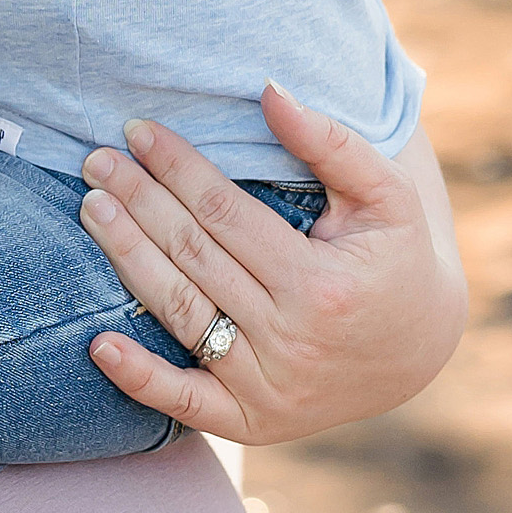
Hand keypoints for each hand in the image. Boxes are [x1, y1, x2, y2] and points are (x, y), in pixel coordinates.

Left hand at [78, 82, 466, 445]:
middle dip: (138, 202)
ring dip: (126, 258)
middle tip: (96, 161)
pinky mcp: (251, 421)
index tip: (138, 130)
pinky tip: (98, 345)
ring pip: (178, 312)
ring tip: (92, 209)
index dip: (177, 168)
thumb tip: (268, 91)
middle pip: (192, 256)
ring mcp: (267, 386)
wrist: (419, 353)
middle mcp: (290, 339)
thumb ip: (331, 143)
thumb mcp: (388, 197)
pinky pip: (184, 403)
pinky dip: (138, 377)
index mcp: (321, 283)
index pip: (225, 213)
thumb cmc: (397, 259)